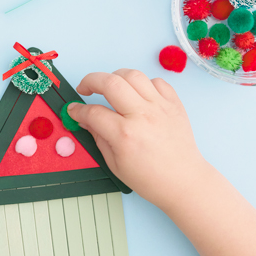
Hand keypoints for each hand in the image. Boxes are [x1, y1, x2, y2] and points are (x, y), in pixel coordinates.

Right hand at [67, 69, 207, 211]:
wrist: (183, 181)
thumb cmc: (150, 178)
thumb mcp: (115, 163)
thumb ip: (98, 137)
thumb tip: (85, 119)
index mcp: (125, 135)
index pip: (93, 112)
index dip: (78, 110)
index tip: (73, 110)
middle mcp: (142, 116)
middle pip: (110, 82)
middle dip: (91, 80)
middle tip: (85, 88)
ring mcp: (160, 107)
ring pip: (133, 75)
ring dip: (116, 77)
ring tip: (110, 88)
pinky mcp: (174, 104)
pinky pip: (156, 81)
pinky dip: (143, 84)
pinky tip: (136, 95)